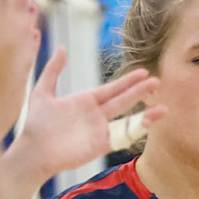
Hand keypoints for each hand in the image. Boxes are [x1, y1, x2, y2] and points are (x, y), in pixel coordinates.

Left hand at [7, 49, 165, 182]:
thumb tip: (61, 47)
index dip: (128, 81)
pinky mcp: (100, 146)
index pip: (112, 89)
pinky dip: (136, 131)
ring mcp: (100, 130)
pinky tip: (149, 123)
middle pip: (124, 101)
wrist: (34, 151)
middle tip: (157, 82)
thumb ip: (52, 70)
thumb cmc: (36, 125)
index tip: (144, 72)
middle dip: (140, 92)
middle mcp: (96, 115)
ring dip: (146, 114)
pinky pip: (122, 137)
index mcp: (86, 101)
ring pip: (127, 119)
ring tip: (164, 109)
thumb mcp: (42, 92)